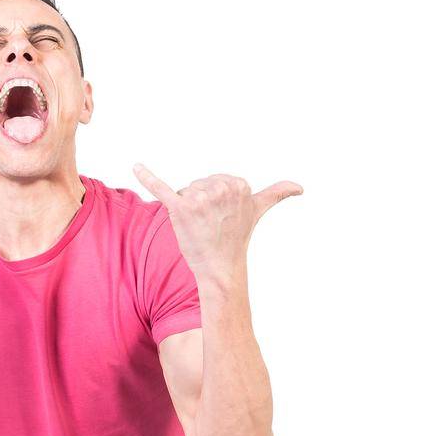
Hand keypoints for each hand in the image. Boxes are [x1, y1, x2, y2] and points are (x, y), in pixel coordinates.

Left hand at [132, 164, 301, 282]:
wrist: (220, 268)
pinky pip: (161, 188)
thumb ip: (276, 193)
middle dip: (199, 205)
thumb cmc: (236, 239)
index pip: (213, 182)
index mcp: (237, 183)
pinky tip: (136, 166)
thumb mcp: (258, 211)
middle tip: (210, 225)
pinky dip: (147, 177)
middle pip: (197, 185)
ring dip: (186, 210)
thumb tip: (299, 187)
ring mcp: (201, 198)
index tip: (222, 217)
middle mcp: (221, 187)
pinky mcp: (180, 208)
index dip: (213, 201)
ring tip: (199, 227)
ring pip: (184, 192)